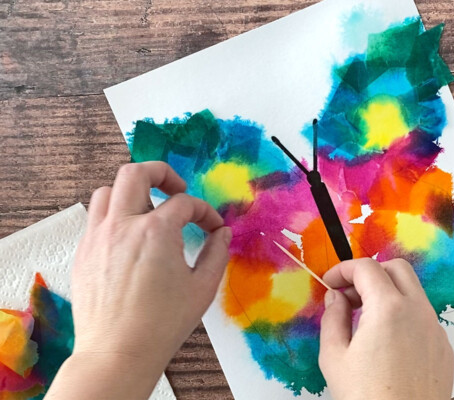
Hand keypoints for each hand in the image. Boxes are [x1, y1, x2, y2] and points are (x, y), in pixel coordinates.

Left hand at [47, 161, 230, 398]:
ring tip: (148, 210)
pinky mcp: (83, 253)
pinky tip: (129, 237)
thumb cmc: (163, 324)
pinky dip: (114, 215)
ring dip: (131, 192)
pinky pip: (95, 218)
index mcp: (156, 231)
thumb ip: (217, 253)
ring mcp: (98, 237)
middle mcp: (123, 226)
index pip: (185, 203)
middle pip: (135, 173)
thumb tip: (222, 233)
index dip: (205, 212)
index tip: (212, 227)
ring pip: (107, 191)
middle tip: (177, 190)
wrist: (118, 353)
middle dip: (161, 172)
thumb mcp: (202, 288)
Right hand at [318, 258, 453, 399]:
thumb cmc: (366, 398)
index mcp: (388, 308)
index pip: (367, 267)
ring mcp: (435, 329)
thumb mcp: (334, 357)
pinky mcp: (444, 348)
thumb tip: (335, 298)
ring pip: (413, 291)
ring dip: (388, 292)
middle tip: (349, 294)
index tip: (330, 283)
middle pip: (397, 267)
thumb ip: (332, 317)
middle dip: (371, 272)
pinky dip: (403, 314)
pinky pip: (423, 316)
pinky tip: (387, 341)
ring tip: (365, 319)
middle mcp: (418, 311)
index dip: (343, 269)